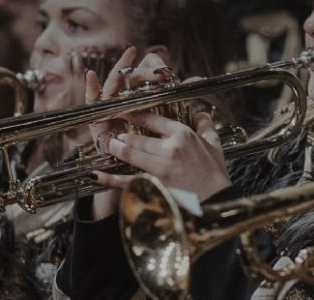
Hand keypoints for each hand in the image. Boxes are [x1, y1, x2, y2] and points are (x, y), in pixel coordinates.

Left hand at [87, 48, 230, 200]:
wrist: (217, 202)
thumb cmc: (216, 174)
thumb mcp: (215, 145)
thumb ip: (206, 126)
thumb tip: (201, 112)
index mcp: (184, 135)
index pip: (154, 119)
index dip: (136, 114)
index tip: (124, 111)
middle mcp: (170, 148)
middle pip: (137, 138)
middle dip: (122, 136)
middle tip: (115, 135)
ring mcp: (160, 168)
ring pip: (129, 154)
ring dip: (116, 149)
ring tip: (110, 146)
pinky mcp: (154, 185)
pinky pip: (126, 180)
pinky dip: (109, 178)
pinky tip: (96, 174)